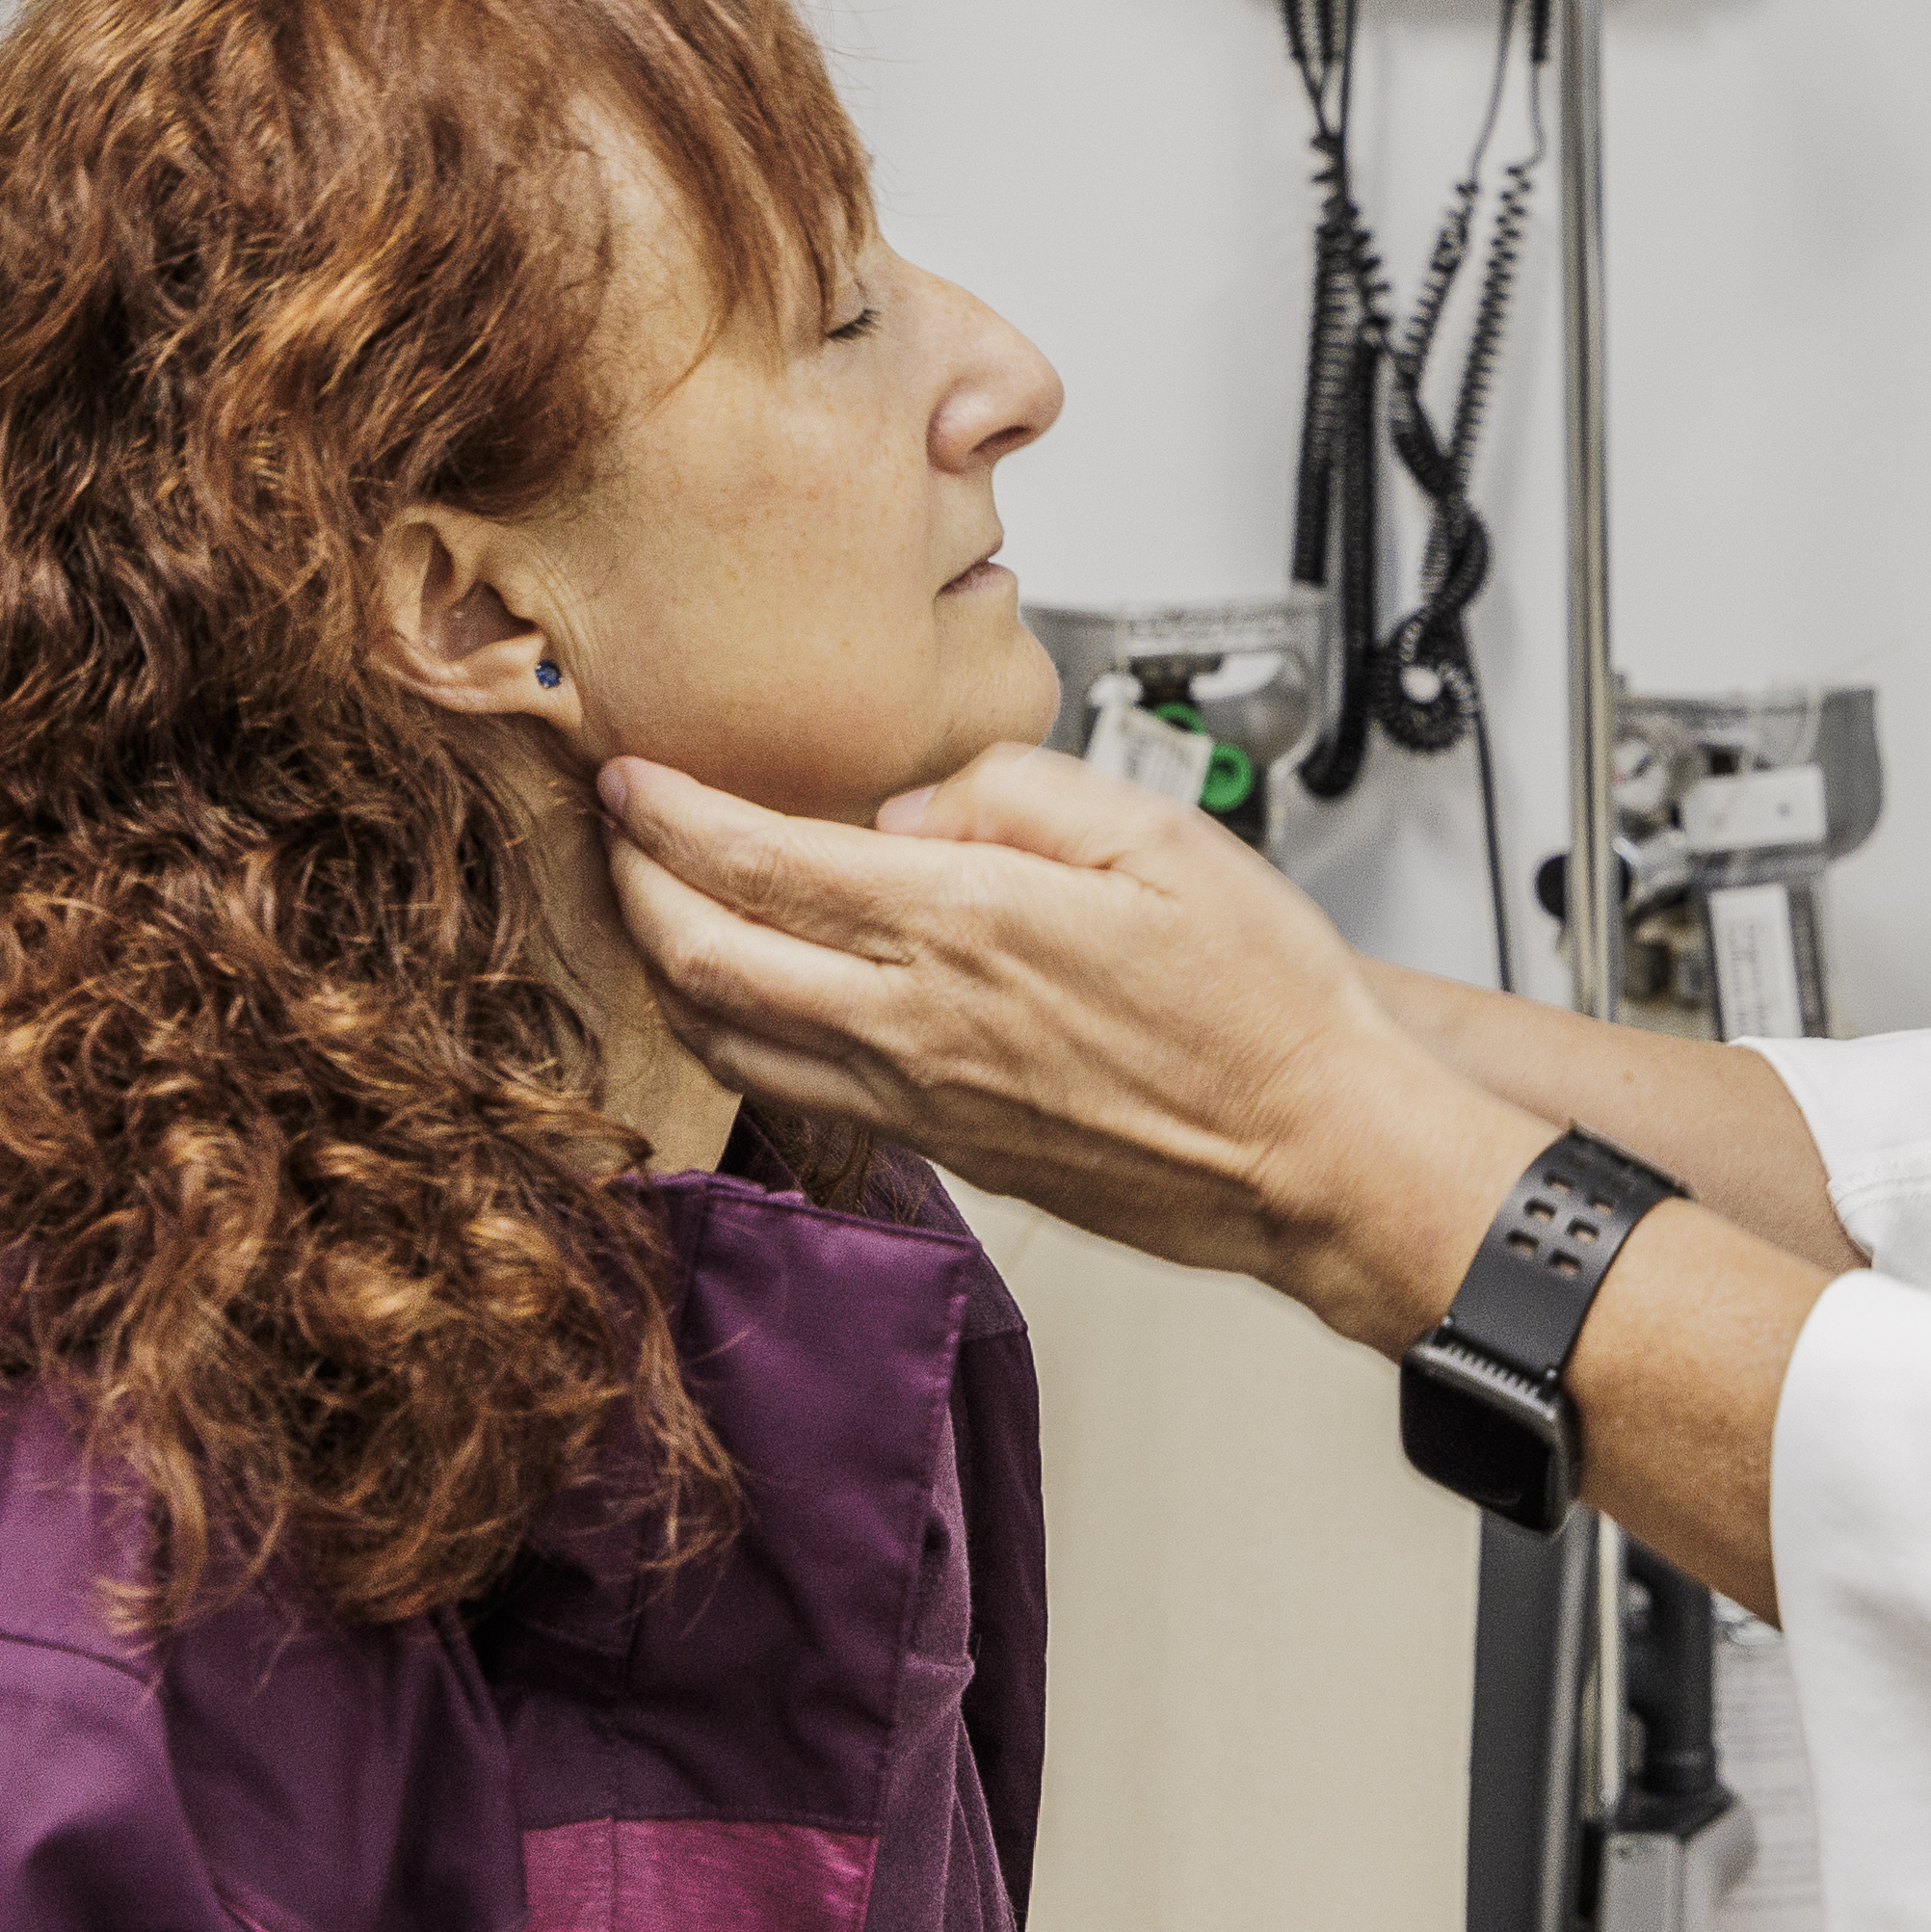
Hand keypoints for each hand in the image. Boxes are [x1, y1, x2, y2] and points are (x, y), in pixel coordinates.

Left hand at [598, 745, 1530, 1345]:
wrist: (1313, 1152)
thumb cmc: (1261, 1002)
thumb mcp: (1162, 835)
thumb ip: (1020, 793)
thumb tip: (917, 803)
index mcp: (963, 924)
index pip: (758, 862)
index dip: (671, 817)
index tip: (631, 778)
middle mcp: (915, 1022)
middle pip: (706, 956)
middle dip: (636, 889)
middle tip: (617, 839)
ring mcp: (918, 1099)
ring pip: (730, 1040)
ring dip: (669, 972)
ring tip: (656, 918)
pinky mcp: (942, 1151)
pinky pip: (795, 1094)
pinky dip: (738, 1039)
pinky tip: (751, 1007)